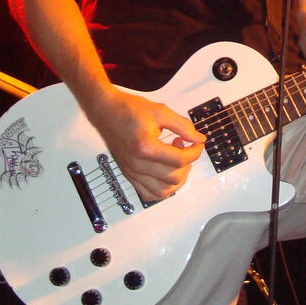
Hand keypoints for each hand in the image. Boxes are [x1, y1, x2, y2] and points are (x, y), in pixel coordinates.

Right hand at [87, 86, 206, 204]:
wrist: (106, 111)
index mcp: (145, 147)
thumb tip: (199, 139)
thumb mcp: (161, 111)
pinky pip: (148, 194)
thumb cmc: (128, 110)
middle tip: (184, 148)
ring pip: (163, 191)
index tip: (198, 143)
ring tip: (176, 162)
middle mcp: (137, 163)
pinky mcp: (129, 175)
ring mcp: (132, 172)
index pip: (180, 160)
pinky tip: (166, 174)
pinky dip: (161, 190)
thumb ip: (183, 126)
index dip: (195, 152)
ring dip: (176, 179)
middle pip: (174, 177)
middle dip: (187, 164)